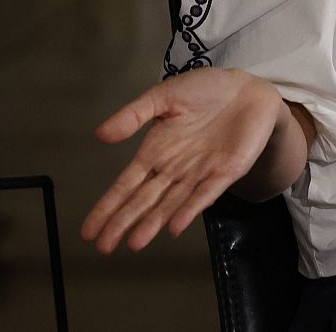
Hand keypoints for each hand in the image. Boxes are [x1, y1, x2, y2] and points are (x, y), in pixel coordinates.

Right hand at [81, 67, 284, 253]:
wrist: (247, 88)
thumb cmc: (205, 90)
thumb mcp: (163, 96)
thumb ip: (133, 115)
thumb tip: (99, 135)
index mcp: (156, 151)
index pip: (126, 184)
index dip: (108, 206)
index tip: (88, 231)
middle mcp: (174, 168)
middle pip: (144, 200)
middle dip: (124, 222)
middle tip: (103, 247)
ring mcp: (200, 172)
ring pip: (171, 203)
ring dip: (153, 223)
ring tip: (135, 244)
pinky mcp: (226, 172)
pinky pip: (206, 193)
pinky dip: (190, 209)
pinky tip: (175, 227)